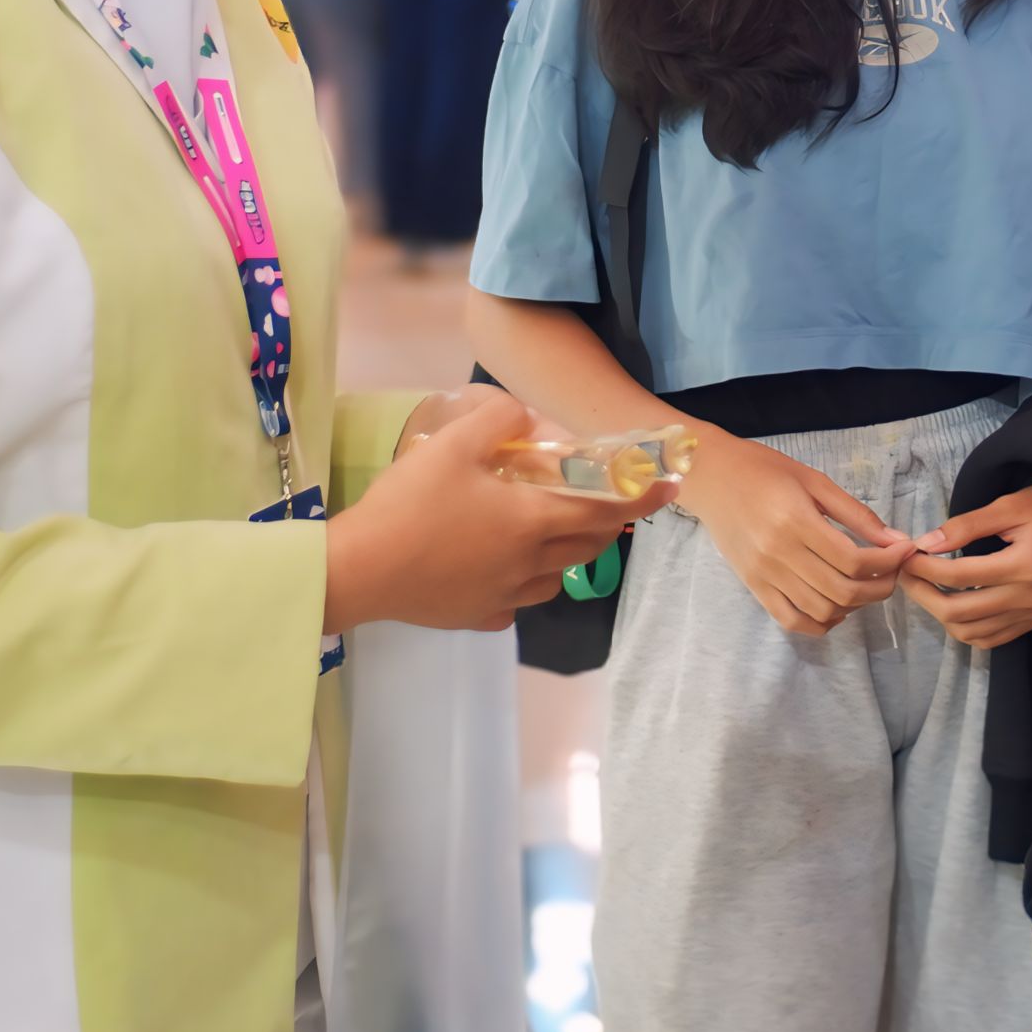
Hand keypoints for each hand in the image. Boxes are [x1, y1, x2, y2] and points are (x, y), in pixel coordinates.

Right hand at [323, 390, 667, 632]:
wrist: (360, 570)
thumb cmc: (410, 504)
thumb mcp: (453, 442)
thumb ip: (498, 417)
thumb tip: (528, 415)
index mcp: (531, 520)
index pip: (604, 508)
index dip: (641, 497)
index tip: (670, 487)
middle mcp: (529, 563)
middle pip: (587, 546)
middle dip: (606, 525)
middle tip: (609, 507)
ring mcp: (504, 596)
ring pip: (556, 578)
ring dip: (567, 555)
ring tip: (554, 534)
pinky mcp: (477, 617)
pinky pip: (516, 602)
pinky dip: (523, 585)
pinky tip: (503, 572)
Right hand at [682, 431, 916, 635]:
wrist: (710, 477)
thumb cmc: (764, 470)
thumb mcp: (815, 481)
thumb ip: (856, 514)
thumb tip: (896, 539)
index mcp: (796, 522)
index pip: (854, 560)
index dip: (889, 561)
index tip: (905, 550)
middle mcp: (779, 555)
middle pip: (843, 591)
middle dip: (880, 586)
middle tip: (893, 570)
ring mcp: (764, 576)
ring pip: (822, 611)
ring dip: (855, 606)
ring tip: (867, 585)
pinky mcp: (753, 587)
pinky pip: (791, 621)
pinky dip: (820, 623)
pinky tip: (836, 607)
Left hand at [905, 483, 1031, 648]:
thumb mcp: (1009, 506)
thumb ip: (966, 525)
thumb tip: (926, 544)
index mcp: (1024, 565)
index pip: (958, 574)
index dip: (923, 566)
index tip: (906, 555)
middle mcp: (1028, 597)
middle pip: (959, 611)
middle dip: (923, 593)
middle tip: (905, 575)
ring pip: (970, 632)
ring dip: (940, 614)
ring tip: (925, 589)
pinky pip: (989, 639)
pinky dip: (964, 628)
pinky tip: (953, 606)